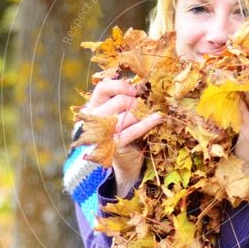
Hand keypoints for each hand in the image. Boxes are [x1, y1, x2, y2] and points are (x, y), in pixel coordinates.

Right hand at [81, 78, 161, 195]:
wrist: (124, 161)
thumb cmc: (122, 132)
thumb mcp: (117, 113)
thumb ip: (121, 98)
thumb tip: (138, 86)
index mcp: (92, 107)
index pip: (103, 88)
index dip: (120, 86)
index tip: (134, 91)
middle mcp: (94, 120)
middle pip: (120, 100)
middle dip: (136, 103)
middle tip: (142, 109)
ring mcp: (103, 134)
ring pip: (129, 114)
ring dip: (141, 115)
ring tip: (144, 118)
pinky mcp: (115, 145)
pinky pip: (134, 130)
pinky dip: (147, 123)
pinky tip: (157, 118)